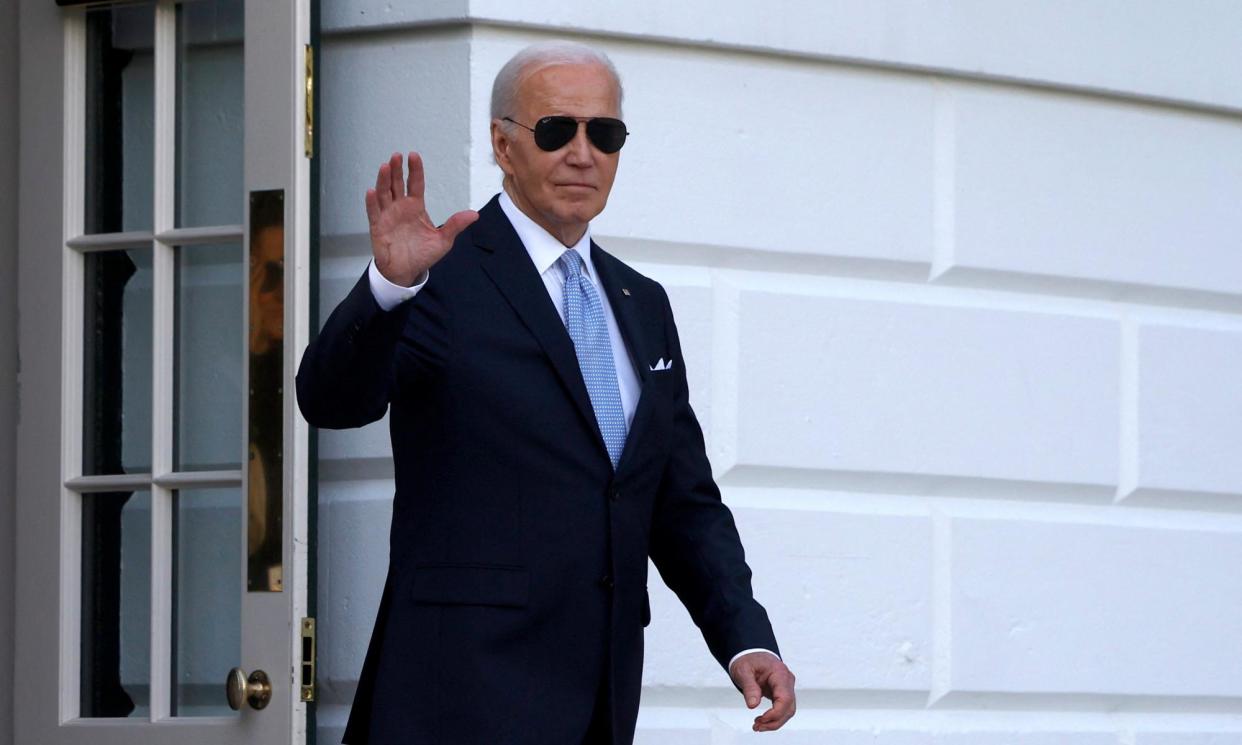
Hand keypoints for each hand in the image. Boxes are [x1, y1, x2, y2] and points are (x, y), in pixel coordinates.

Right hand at [365, 151, 478, 286]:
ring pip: (384, 193)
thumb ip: (455, 225)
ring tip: (386, 167)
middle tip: (397, 156)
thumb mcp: (443, 240)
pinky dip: (372, 202)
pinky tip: (372, 191)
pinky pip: (373, 212)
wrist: (406, 272)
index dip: (414, 170)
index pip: (415, 183)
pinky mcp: (378, 227)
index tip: (413, 155)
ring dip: (383, 180)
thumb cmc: (422, 254)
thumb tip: (474, 214)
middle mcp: (400, 207)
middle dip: (396, 170)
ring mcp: (388, 215)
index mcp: (416, 207)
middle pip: (397, 184)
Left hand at [729, 652, 795, 732]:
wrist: (750, 654)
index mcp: (780, 673)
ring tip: (758, 726)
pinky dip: (774, 717)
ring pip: (788, 710)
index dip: (775, 713)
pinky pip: (783, 708)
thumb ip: (749, 687)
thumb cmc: (748, 660)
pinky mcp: (782, 693)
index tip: (761, 719)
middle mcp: (787, 681)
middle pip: (789, 707)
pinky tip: (762, 721)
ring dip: (775, 722)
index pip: (785, 698)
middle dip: (774, 721)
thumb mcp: (743, 671)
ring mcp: (786, 687)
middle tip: (757, 726)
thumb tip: (753, 705)